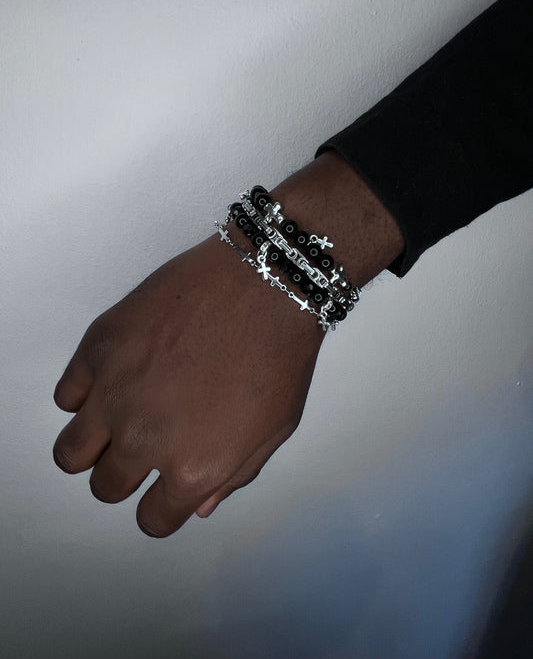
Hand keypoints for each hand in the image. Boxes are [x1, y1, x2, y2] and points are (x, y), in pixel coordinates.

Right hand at [53, 225, 324, 536]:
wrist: (265, 285)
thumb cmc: (279, 354)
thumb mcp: (274, 431)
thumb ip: (232, 476)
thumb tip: (199, 505)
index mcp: (193, 468)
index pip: (153, 519)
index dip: (161, 509)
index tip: (164, 492)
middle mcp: (145, 439)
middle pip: (106, 487)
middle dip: (125, 477)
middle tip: (144, 447)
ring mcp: (116, 392)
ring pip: (70, 453)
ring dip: (91, 448)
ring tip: (114, 425)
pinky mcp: (100, 349)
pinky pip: (66, 394)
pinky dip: (84, 396)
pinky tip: (111, 383)